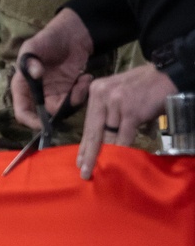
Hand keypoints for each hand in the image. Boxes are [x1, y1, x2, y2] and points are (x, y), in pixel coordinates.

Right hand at [12, 9, 93, 129]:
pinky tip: (85, 78)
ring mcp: (54, 93)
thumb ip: (31, 60)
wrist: (71, 35)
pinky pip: (75, 101)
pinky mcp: (69, 91)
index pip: (22, 111)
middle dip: (61, 110)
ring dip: (75, 100)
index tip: (44, 124)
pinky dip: (82, 93)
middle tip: (75, 94)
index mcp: (23, 85)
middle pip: (45, 114)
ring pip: (63, 110)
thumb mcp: (34, 46)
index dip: (30, 121)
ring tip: (82, 81)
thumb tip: (35, 74)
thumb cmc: (47, 39)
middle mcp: (37, 93)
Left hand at [77, 63, 175, 179]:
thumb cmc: (142, 87)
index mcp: (96, 91)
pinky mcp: (130, 111)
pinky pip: (124, 136)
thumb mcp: (117, 92)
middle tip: (84, 171)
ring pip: (108, 135)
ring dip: (106, 153)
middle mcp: (101, 95)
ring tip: (100, 169)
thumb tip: (105, 139)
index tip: (79, 159)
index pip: (88, 122)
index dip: (84, 143)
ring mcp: (115, 103)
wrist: (165, 74)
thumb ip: (108, 112)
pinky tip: (118, 159)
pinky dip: (122, 148)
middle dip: (89, 153)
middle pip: (93, 130)